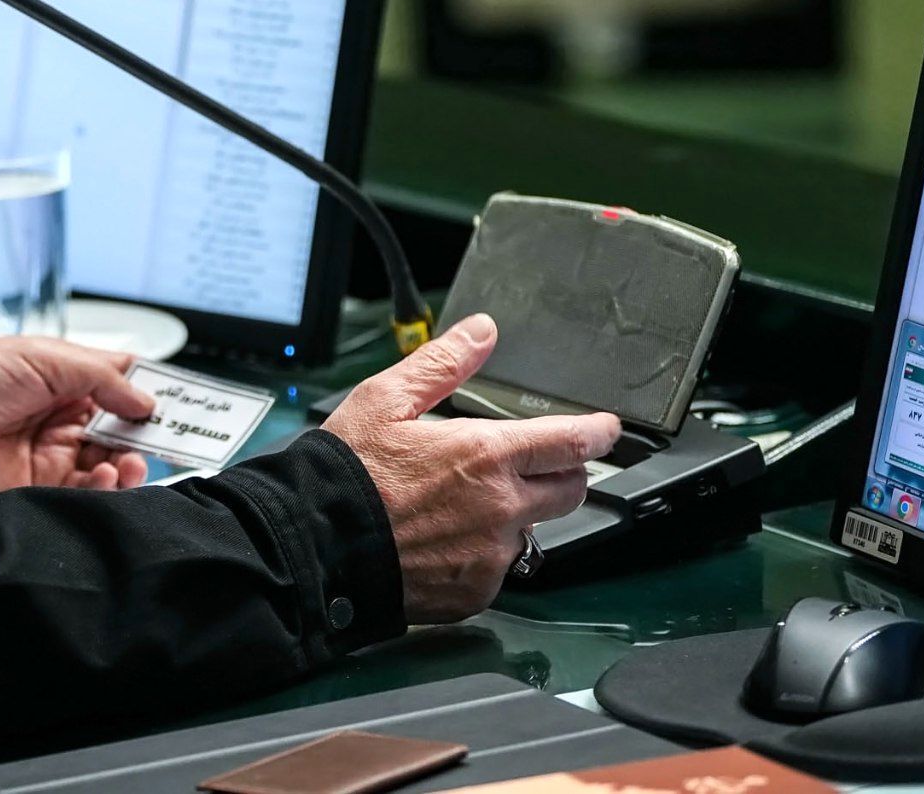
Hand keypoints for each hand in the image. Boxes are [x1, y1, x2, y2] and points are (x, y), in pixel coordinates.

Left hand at [0, 336, 156, 492]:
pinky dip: (104, 487)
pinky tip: (103, 476)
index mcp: (67, 379)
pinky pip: (87, 492)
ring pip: (110, 464)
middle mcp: (64, 417)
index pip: (120, 387)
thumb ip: (104, 377)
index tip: (180, 407)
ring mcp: (54, 453)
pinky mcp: (42, 487)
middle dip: (145, 437)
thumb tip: (147, 400)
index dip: (149, 395)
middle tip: (164, 440)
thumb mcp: (48, 358)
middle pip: (121, 431)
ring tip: (128, 463)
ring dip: (128, 465)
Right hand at [320, 314, 619, 622]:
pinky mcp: (476, 591)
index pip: (572, 442)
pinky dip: (483, 553)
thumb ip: (443, 363)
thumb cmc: (346, 474)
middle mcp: (500, 509)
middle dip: (561, 472)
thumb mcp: (386, 399)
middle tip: (529, 464)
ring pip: (531, 531)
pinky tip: (443, 540)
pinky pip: (499, 569)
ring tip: (461, 505)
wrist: (316, 546)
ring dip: (514, 514)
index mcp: (484, 455)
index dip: (599, 432)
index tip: (607, 429)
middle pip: (570, 490)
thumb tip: (481, 332)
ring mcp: (491, 555)